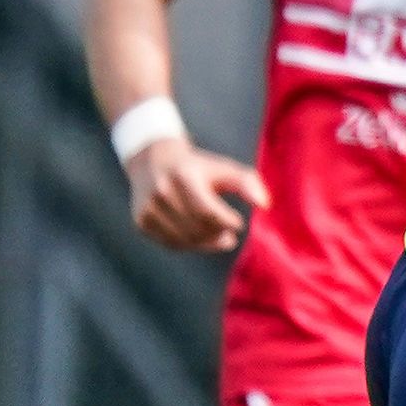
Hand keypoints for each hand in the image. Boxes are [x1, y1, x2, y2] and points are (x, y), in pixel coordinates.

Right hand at [125, 138, 266, 253]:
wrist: (153, 161)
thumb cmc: (197, 167)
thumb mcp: (223, 168)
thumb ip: (247, 183)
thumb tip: (265, 205)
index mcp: (183, 175)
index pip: (208, 211)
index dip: (227, 222)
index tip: (238, 223)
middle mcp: (161, 191)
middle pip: (197, 227)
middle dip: (218, 235)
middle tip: (229, 236)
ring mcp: (148, 208)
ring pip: (184, 239)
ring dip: (206, 244)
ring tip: (218, 238)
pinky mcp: (141, 221)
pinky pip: (170, 243)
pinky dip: (189, 245)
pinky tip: (198, 237)